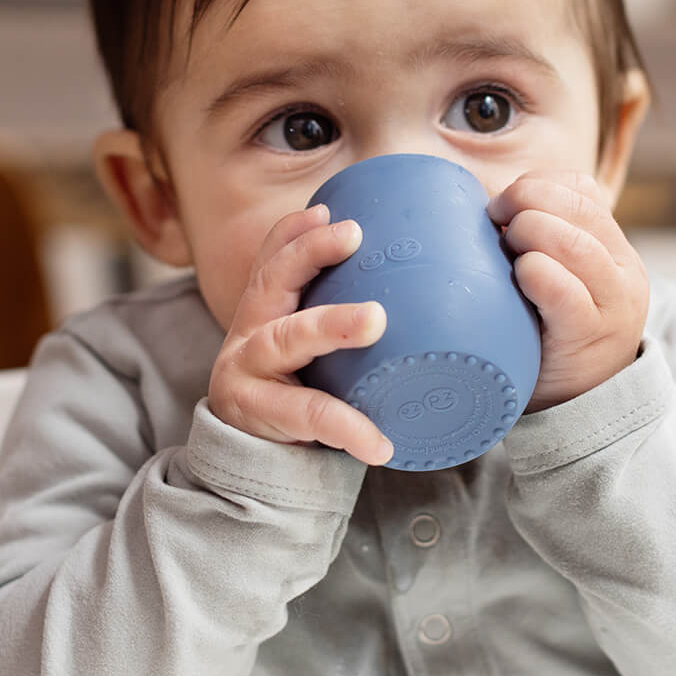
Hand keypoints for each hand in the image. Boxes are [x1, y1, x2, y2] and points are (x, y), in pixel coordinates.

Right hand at [208, 203, 393, 464]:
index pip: (272, 260)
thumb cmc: (299, 394)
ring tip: (375, 319)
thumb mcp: (311, 352)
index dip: (293, 232)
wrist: (254, 465)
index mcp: (263, 311)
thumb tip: (429, 293)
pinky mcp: (257, 414)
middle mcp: (248, 332)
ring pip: (284, 340)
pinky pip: (307, 415)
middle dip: (309, 253)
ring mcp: (246, 372)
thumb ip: (343, 321)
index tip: (326, 210)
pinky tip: (380, 443)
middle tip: (354, 235)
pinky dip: (348, 428)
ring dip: (330, 323)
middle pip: (272, 281)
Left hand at [487, 171, 648, 409]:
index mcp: (611, 246)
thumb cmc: (547, 332)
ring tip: (507, 254)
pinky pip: (564, 291)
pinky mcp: (590, 335)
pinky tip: (519, 278)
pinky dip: (535, 274)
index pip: (581, 188)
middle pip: (577, 207)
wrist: (576, 407)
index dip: (536, 184)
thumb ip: (534, 242)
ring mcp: (613, 302)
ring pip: (574, 242)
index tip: (501, 206)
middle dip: (526, 201)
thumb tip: (474, 207)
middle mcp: (622, 268)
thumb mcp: (554, 279)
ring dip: (528, 234)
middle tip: (494, 224)